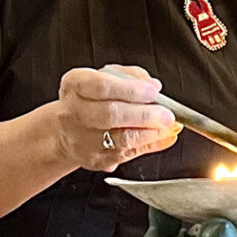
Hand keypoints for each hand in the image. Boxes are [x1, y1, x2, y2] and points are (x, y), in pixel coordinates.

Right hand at [56, 65, 179, 171]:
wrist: (69, 129)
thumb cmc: (90, 99)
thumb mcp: (106, 76)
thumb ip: (130, 76)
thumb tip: (152, 86)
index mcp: (75, 86)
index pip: (102, 86)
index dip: (131, 90)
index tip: (152, 91)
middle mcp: (74, 113)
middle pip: (111, 114)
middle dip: (144, 115)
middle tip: (166, 114)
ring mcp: (82, 139)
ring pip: (120, 139)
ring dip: (149, 133)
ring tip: (167, 126)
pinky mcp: (94, 159)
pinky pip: (126, 154)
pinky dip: (149, 146)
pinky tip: (161, 138)